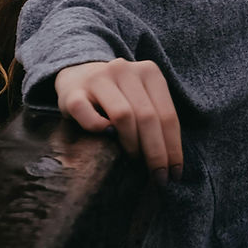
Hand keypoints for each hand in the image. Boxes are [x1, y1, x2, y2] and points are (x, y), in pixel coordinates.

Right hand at [54, 58, 183, 184]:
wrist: (79, 75)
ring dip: (132, 144)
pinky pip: (88, 114)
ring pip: (123, 115)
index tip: (174, 174)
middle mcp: (124, 69)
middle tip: (158, 178)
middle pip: (147, 116)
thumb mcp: (142, 99)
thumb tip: (171, 166)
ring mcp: (97, 79)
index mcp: (148, 71)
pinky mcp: (73, 92)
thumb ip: (157, 122)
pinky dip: (98, 129)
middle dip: (156, 153)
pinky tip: (106, 139)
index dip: (173, 147)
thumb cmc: (118, 97)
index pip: (167, 114)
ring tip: (134, 162)